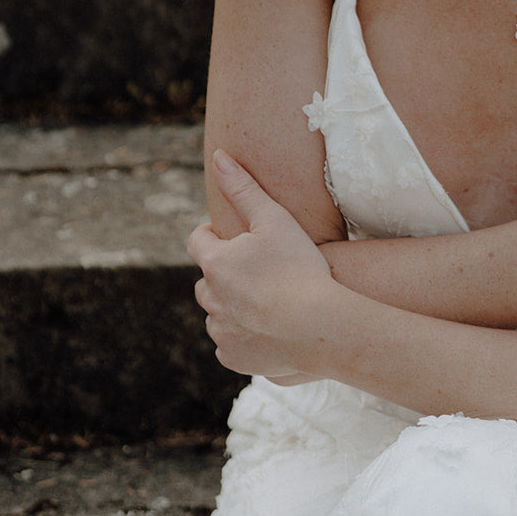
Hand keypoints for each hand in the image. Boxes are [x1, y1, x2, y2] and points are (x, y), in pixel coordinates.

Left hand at [187, 151, 338, 378]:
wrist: (319, 325)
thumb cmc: (299, 267)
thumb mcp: (275, 219)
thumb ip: (244, 188)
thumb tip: (219, 157)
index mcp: (215, 264)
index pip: (197, 242)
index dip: (211, 235)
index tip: (229, 235)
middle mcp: (211, 299)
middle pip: (205, 281)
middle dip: (222, 274)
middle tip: (252, 270)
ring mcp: (221, 332)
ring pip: (217, 314)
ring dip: (231, 306)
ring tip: (263, 300)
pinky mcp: (235, 358)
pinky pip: (229, 344)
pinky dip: (242, 336)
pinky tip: (266, 329)